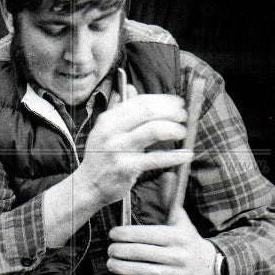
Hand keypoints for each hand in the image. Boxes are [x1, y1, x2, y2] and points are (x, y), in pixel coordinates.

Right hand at [76, 89, 192, 208]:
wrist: (88, 185)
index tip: (178, 103)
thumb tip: (131, 88)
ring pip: (154, 130)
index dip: (163, 100)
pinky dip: (174, 156)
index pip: (140, 101)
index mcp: (108, 119)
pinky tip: (186, 155)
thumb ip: (119, 109)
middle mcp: (112, 131)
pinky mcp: (126, 167)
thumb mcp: (105, 130)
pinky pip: (156, 158)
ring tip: (183, 133)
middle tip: (184, 116)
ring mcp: (118, 149)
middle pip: (148, 111)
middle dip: (171, 111)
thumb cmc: (100, 157)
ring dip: (174, 129)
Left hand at [105, 207, 217, 274]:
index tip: (113, 234)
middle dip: (121, 251)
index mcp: (177, 237)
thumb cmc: (188, 240)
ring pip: (142, 272)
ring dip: (121, 268)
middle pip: (142, 253)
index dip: (127, 234)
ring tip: (110, 263)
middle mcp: (176, 256)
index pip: (147, 235)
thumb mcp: (180, 219)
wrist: (207, 265)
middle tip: (109, 249)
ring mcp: (173, 274)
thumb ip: (169, 200)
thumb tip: (168, 175)